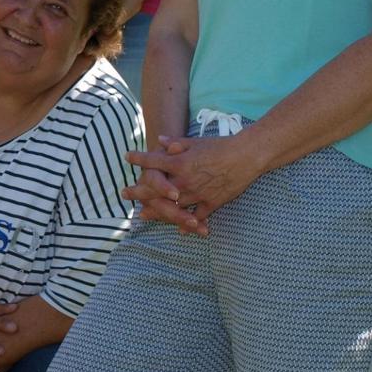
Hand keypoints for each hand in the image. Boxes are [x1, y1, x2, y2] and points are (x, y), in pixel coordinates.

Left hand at [127, 133, 265, 224]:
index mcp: (180, 162)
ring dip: (156, 211)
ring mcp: (197, 194)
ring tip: (143, 214)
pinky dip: (188, 224)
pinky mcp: (211, 203)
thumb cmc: (221, 146)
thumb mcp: (196, 142)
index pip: (153, 161)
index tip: (127, 157)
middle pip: (156, 189)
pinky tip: (179, 230)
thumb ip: (176, 143)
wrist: (247, 156)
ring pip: (172, 206)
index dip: (138, 159)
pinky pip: (197, 217)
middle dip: (139, 191)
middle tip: (125, 194)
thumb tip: (160, 140)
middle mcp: (184, 180)